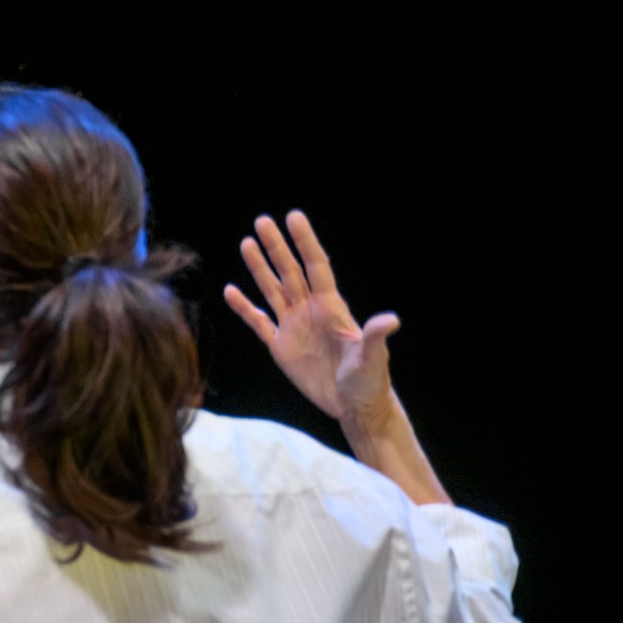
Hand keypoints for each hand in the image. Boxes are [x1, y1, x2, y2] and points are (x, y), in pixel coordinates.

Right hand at [222, 210, 398, 424]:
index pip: (315, 266)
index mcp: (330, 307)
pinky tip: (231, 291)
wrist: (353, 406)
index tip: (293, 217)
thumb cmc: (368, 381)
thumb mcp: (372, 358)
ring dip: (259, 268)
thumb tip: (391, 320)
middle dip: (276, 247)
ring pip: (272, 290)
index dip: (305, 242)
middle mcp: (310, 310)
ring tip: (246, 243)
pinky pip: (259, 322)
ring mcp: (293, 326)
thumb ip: (374, 337)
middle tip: (262, 220)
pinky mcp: (281, 346)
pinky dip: (244, 307)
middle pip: (290, 271)